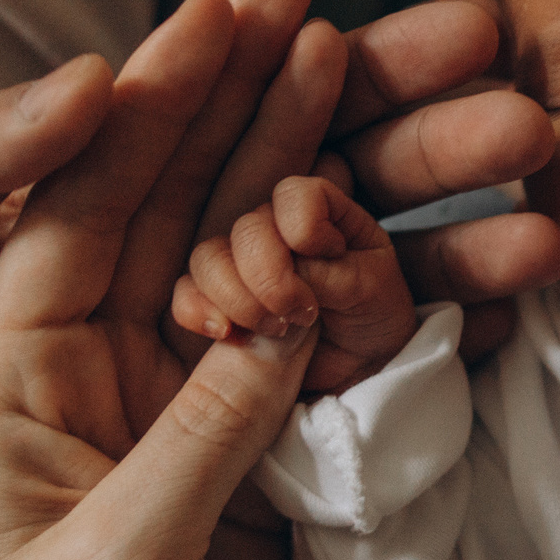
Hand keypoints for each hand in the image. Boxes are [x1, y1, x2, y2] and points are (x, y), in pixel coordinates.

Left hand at [0, 0, 559, 559]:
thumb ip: (204, 429)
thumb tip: (288, 309)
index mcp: (19, 374)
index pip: (89, 204)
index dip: (155, 103)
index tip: (224, 10)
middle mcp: (103, 371)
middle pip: (188, 210)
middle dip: (257, 109)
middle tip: (322, 3)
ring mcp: (185, 413)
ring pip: (273, 275)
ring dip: (342, 189)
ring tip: (422, 107)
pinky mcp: (253, 468)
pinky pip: (325, 363)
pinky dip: (383, 302)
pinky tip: (443, 237)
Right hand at [175, 173, 419, 392]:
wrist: (361, 365)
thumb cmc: (373, 316)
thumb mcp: (372, 289)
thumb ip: (331, 274)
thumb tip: (287, 271)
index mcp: (322, 211)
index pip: (294, 194)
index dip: (305, 226)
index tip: (328, 257)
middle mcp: (276, 230)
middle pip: (248, 230)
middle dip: (272, 277)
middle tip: (303, 314)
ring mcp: (242, 263)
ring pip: (209, 259)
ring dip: (239, 299)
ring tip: (276, 331)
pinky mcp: (218, 302)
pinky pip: (186, 294)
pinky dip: (199, 313)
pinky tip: (228, 335)